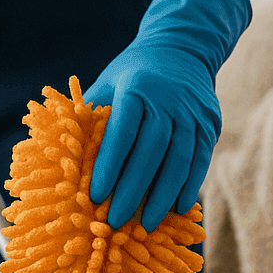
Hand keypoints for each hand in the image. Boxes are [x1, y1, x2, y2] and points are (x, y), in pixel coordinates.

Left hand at [86, 0, 251, 230]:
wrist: (182, 47)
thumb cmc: (132, 73)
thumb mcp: (107, 84)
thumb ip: (90, 116)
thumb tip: (61, 153)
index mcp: (137, 90)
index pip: (122, 134)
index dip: (109, 166)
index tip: (96, 196)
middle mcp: (168, 102)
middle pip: (151, 153)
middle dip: (133, 191)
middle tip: (115, 221)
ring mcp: (193, 113)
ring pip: (179, 161)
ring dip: (162, 197)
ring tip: (147, 225)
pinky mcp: (211, 124)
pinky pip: (200, 160)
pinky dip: (188, 186)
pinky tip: (176, 208)